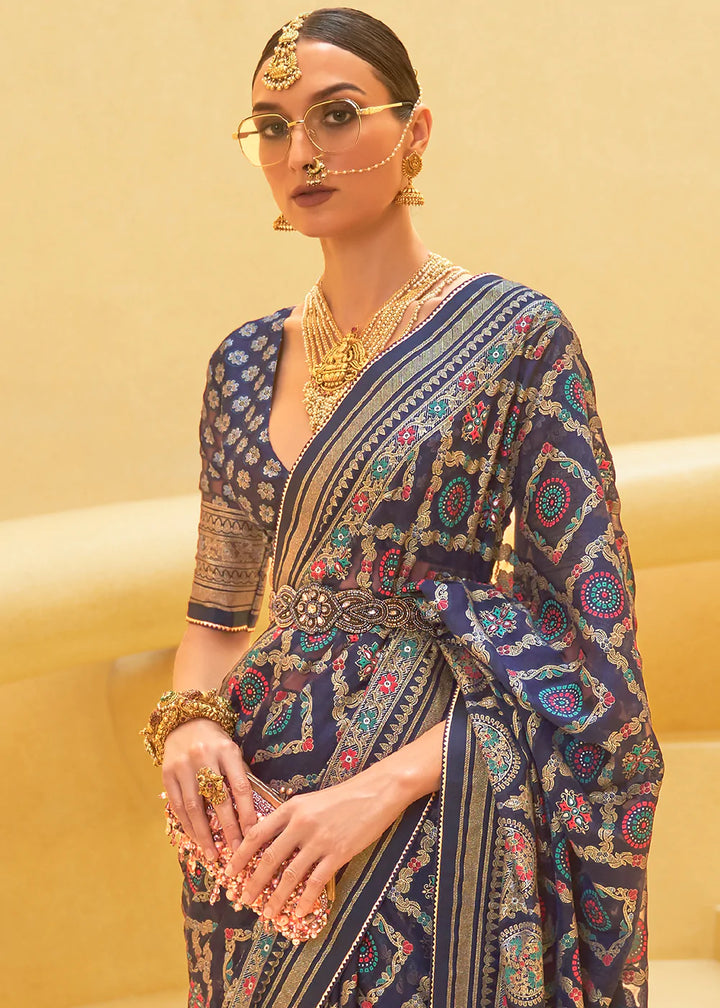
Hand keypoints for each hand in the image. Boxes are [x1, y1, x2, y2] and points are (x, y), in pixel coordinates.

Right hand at [162, 718, 256, 861]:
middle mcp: (204, 757)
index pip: (240, 786)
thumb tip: (253, 813)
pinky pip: (177, 805)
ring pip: (194, 807)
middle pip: (218, 799)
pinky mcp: (167, 774)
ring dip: (204, 834)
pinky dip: (187, 825)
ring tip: (212, 853)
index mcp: (226, 751)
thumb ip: (240, 776)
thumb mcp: (233, 751)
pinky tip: (195, 838)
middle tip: (236, 850)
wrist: (185, 722)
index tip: (253, 834)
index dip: (247, 813)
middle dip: (228, 828)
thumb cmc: (216, 741)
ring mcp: (183, 766)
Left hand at [227, 767, 409, 918]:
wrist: (375, 792)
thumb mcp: (310, 801)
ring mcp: (319, 839)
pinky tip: (298, 912)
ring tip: (268, 914)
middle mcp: (301, 823)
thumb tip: (271, 844)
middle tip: (243, 900)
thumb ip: (291, 819)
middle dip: (253, 883)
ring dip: (276, 898)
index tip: (229, 872)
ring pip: (290, 875)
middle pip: (269, 859)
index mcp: (291, 808)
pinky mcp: (338, 853)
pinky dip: (304, 900)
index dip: (241, 855)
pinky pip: (316, 882)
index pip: (257, 834)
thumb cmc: (342, 797)